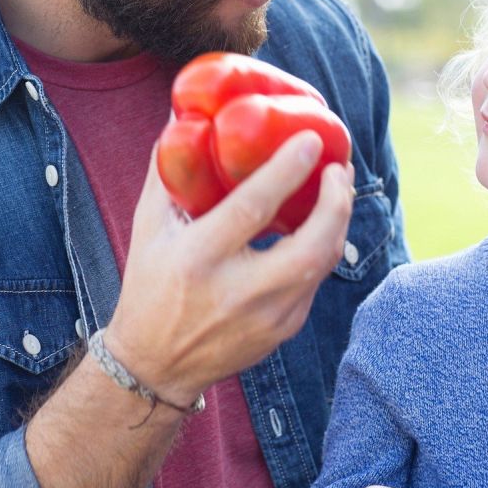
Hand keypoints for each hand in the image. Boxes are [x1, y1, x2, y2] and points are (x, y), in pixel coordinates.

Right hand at [104, 130, 353, 407]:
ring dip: (338, 222)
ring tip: (339, 188)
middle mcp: (237, 292)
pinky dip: (323, 249)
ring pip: (322, 265)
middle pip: (309, 246)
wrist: (156, 364)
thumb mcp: (148, 228)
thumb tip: (181, 123)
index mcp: (198, 259)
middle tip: (340, 169)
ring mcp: (266, 318)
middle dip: (336, 203)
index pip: (252, 209)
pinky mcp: (283, 331)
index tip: (312, 140)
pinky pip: (314, 282)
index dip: (287, 171)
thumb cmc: (150, 286)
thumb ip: (167, 176)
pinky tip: (323, 224)